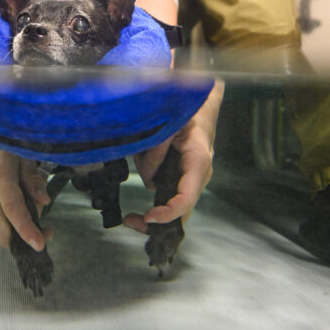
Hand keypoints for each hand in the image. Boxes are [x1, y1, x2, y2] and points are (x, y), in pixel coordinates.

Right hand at [0, 123, 51, 251]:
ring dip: (19, 226)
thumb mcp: (21, 152)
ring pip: (0, 227)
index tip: (39, 244)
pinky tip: (21, 199)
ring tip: (34, 204)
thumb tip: (44, 202)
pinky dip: (12, 217)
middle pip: (1, 232)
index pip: (13, 210)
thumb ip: (32, 178)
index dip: (26, 230)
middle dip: (24, 240)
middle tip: (46, 230)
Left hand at [123, 79, 223, 232]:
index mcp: (198, 162)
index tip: (148, 217)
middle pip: (181, 213)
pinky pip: (166, 194)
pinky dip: (152, 188)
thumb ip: (157, 150)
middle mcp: (198, 177)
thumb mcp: (169, 125)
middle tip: (130, 221)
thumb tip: (149, 178)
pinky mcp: (181, 179)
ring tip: (141, 155)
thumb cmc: (186, 113)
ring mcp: (190, 180)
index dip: (168, 213)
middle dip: (155, 221)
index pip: (186, 198)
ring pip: (171, 205)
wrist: (199, 107)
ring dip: (149, 190)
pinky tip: (143, 162)